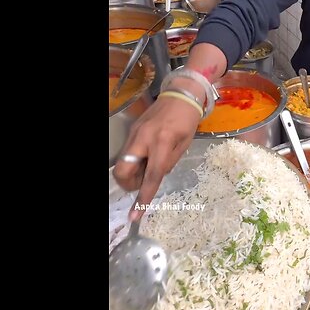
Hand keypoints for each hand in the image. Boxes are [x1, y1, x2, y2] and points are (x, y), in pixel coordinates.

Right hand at [112, 88, 203, 205]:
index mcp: (162, 142)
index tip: (135, 215)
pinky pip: (127, 153)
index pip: (151, 176)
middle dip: (128, 184)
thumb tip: (154, 177)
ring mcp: (135, 133)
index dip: (143, 198)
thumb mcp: (184, 145)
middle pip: (122, 170)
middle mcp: (143, 137)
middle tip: (142, 183)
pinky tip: (147, 157)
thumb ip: (168, 164)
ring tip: (148, 167)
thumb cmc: (187, 120)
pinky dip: (134, 162)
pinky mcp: (132, 130)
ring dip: (132, 173)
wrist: (181, 94)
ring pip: (122, 163)